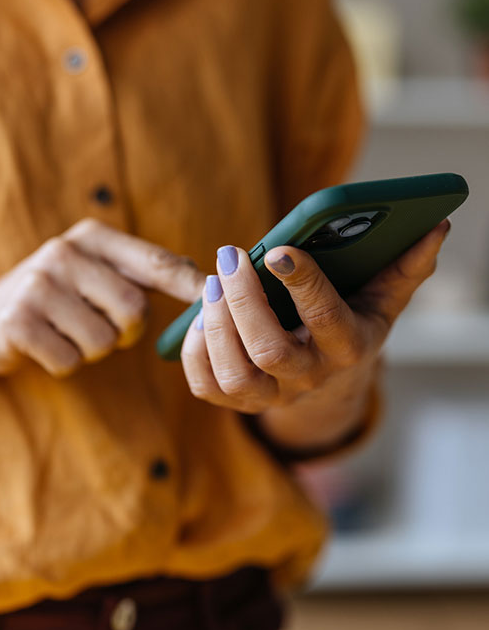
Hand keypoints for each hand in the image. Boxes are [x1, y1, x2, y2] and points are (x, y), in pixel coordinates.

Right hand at [0, 219, 204, 376]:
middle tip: (100, 328)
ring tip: (65, 333)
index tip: (221, 299)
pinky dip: (63, 363)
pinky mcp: (16, 320)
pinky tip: (44, 345)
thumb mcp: (93, 273)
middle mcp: (63, 252)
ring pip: (102, 341)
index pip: (154, 262)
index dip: (190, 285)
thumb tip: (209, 283)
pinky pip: (69, 360)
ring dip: (91, 350)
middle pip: (133, 310)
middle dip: (124, 332)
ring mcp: (36, 285)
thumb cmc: (54, 300)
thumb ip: (142, 273)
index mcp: (91, 237)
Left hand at [181, 220, 450, 413]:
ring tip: (212, 282)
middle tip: (229, 256)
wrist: (329, 375)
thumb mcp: (383, 296)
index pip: (325, 319)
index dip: (302, 285)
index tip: (277, 249)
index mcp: (348, 348)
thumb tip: (433, 227)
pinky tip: (197, 315)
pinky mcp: (238, 402)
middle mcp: (309, 378)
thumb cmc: (352, 319)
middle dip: (245, 302)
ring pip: (235, 374)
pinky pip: (206, 386)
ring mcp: (271, 395)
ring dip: (216, 325)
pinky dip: (195, 351)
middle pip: (270, 351)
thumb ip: (406, 266)